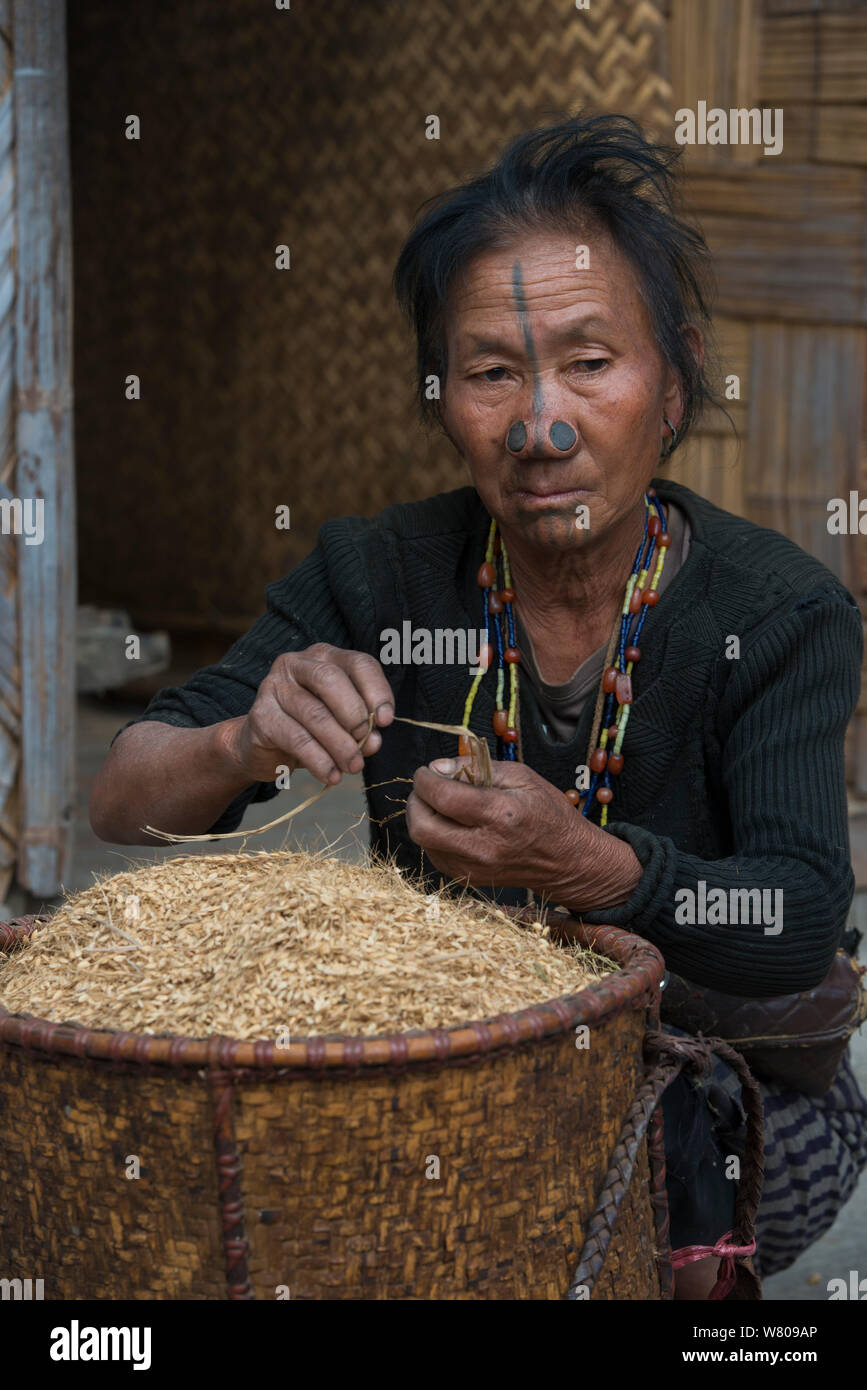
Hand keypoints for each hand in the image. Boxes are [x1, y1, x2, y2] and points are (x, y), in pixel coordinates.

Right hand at [217, 644, 393, 785]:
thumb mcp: (341, 722)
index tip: (386, 721)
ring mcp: (274, 687)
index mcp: (325, 656)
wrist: (262, 745)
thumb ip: (361, 726)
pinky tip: (331, 776)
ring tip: (354, 767)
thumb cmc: (309, 727)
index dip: (377, 691)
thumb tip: (373, 742)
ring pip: (315, 714)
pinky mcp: (261, 715)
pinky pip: (297, 739)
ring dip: (340, 746)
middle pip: (331, 680)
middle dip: (355, 715)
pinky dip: (319, 761)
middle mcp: (297, 664)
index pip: (359, 663)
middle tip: (366, 745)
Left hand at [405, 755, 642, 911]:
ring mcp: (475, 868)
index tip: (426, 771)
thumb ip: (477, 767)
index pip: (443, 796)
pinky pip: (434, 855)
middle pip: (422, 826)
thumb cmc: (549, 813)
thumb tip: (438, 767)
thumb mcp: (522, 776)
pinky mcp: (469, 879)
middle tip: (425, 788)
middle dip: (416, 801)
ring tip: (439, 805)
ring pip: (423, 843)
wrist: (568, 861)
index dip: (425, 780)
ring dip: (422, 818)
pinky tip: (450, 825)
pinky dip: (433, 836)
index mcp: (500, 815)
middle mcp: (484, 846)